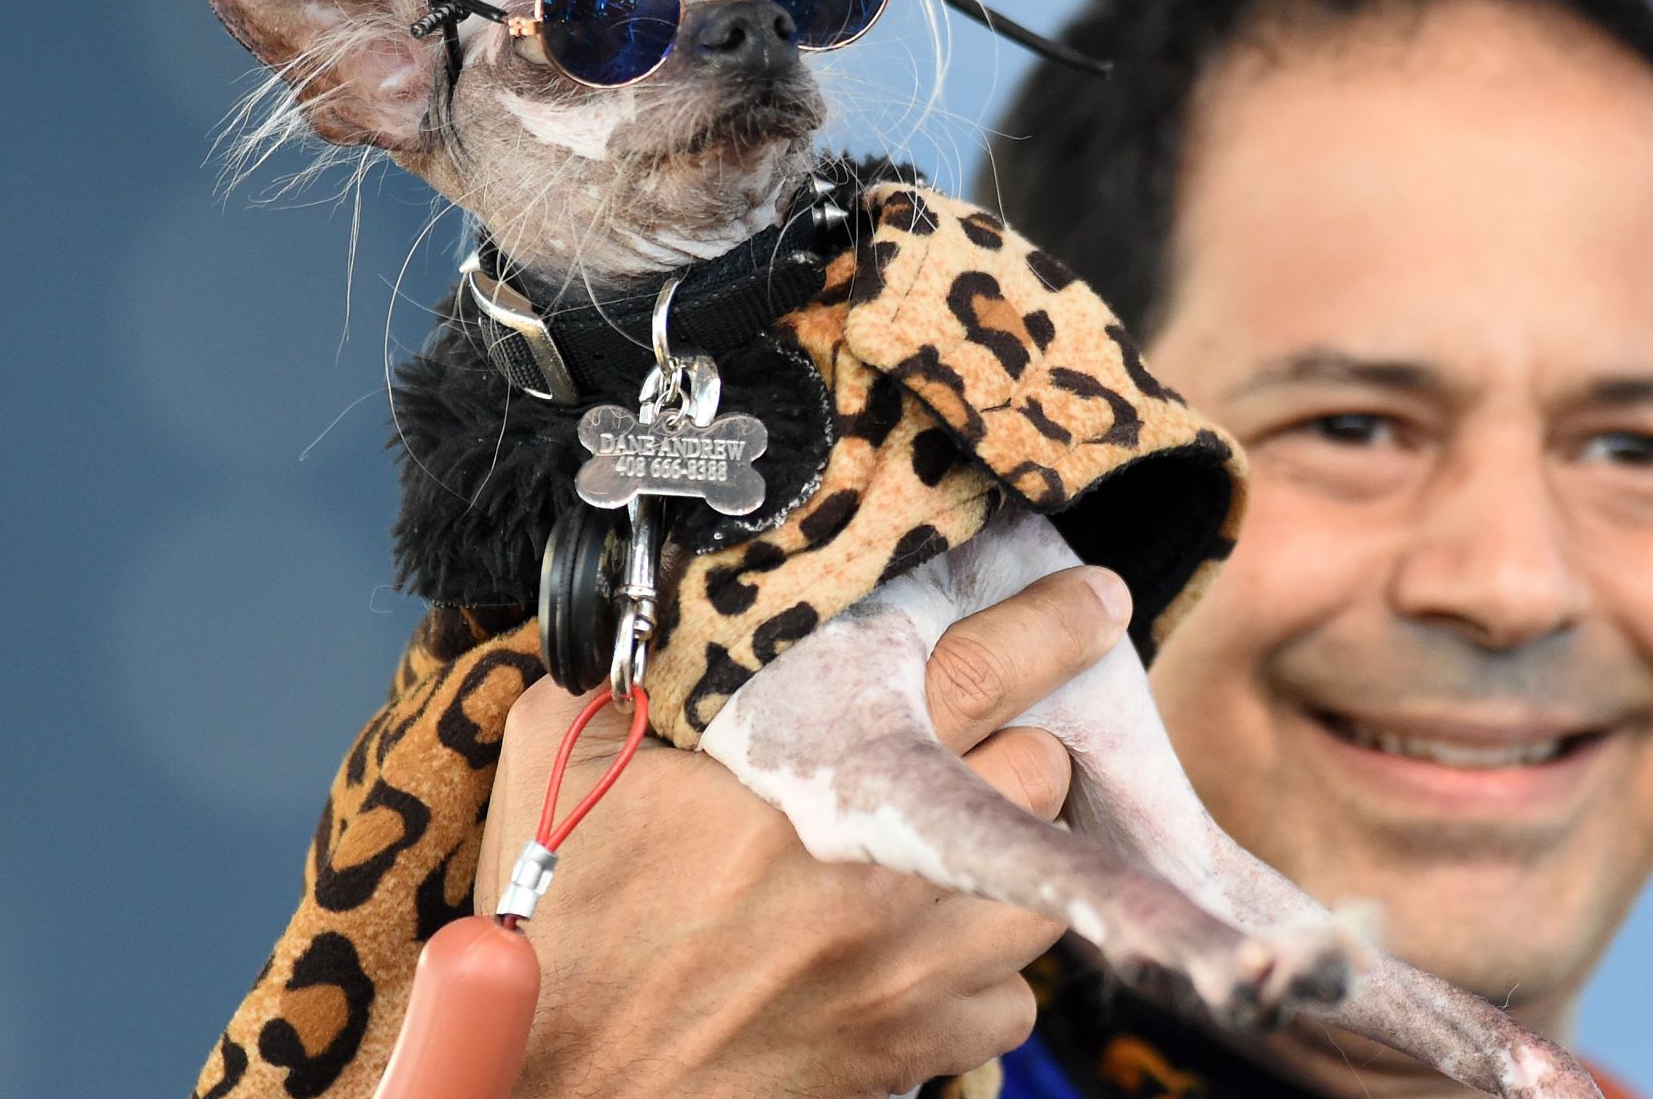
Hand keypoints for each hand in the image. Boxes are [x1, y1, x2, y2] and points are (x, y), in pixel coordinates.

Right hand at [475, 566, 1132, 1098]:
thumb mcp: (560, 759)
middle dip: (1012, 745)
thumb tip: (640, 606)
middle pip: (1040, 776)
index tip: (1093, 601)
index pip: (984, 671)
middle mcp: (891, 876)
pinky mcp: (913, 1049)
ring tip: (940, 843)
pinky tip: (919, 946)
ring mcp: (913, 972)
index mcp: (820, 780)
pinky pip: (1013, 998)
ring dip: (1005, 857)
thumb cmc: (558, 923)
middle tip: (963, 742)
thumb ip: (622, 667)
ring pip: (1041, 890)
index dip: (1052, 623)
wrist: (559, 1084)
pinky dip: (982, 969)